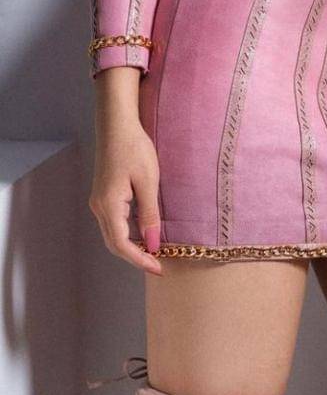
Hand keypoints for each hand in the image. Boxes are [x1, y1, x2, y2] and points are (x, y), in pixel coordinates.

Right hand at [89, 120, 162, 274]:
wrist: (118, 126)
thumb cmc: (135, 149)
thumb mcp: (148, 182)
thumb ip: (150, 214)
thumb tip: (152, 244)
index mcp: (108, 206)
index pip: (121, 245)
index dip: (139, 260)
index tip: (158, 268)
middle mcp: (99, 207)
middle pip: (114, 243)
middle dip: (136, 256)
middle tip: (158, 265)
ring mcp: (99, 201)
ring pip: (114, 233)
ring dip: (132, 245)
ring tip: (153, 251)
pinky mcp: (104, 195)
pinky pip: (115, 221)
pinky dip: (129, 232)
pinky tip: (144, 231)